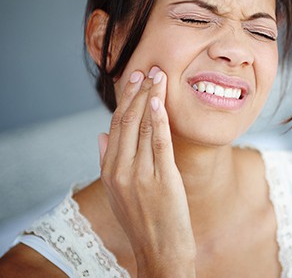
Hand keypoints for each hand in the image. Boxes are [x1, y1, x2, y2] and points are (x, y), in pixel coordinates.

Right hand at [99, 67, 195, 276]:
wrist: (160, 251)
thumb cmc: (141, 220)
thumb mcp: (117, 192)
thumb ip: (107, 160)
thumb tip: (100, 134)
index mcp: (109, 170)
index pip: (115, 125)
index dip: (126, 100)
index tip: (134, 79)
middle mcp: (120, 170)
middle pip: (127, 121)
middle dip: (139, 92)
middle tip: (149, 69)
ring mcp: (140, 175)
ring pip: (142, 126)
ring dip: (151, 98)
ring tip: (159, 77)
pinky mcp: (162, 179)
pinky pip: (159, 142)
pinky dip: (159, 119)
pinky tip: (161, 101)